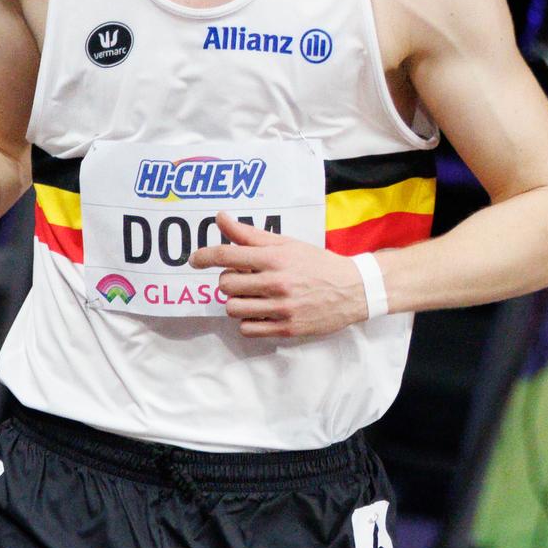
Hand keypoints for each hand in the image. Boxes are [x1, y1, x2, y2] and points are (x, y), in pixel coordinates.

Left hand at [190, 213, 370, 337]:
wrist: (353, 289)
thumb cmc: (317, 263)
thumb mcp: (287, 244)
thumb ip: (251, 234)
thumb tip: (220, 218)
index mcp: (276, 258)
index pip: (228, 255)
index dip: (205, 256)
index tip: (195, 259)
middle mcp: (277, 282)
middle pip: (226, 285)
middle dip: (229, 280)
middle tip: (243, 278)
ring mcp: (281, 308)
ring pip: (233, 308)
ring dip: (237, 301)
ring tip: (252, 296)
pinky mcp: (286, 328)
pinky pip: (247, 329)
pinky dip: (248, 321)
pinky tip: (260, 312)